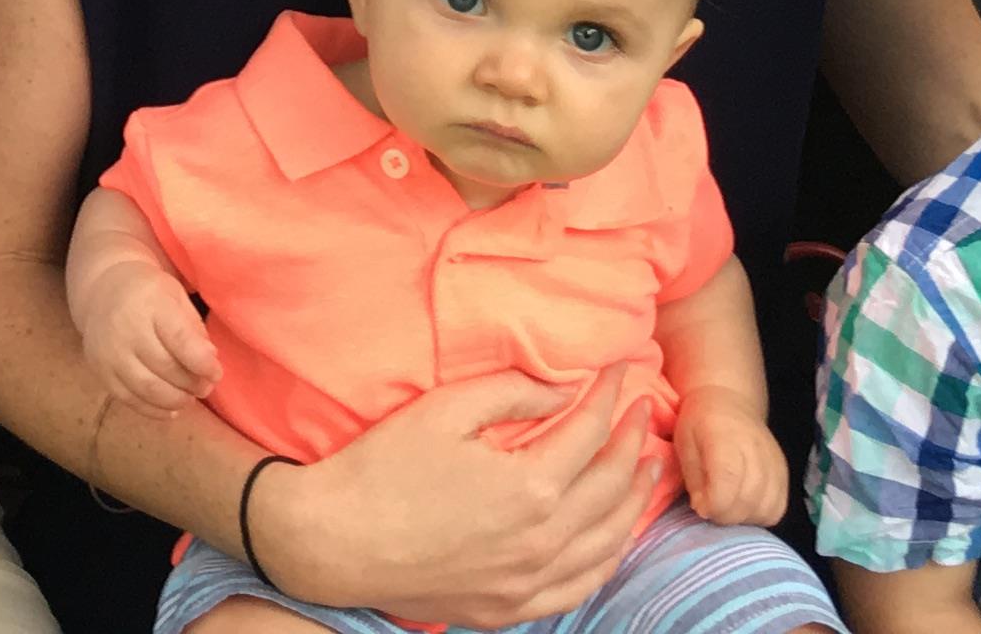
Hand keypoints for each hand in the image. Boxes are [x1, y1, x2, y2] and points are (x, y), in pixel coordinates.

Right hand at [74, 267, 217, 412]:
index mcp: (151, 304)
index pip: (180, 339)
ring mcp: (111, 354)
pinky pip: (130, 400)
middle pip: (166, 368)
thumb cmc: (147, 292)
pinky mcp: (101, 372)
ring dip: (176, 400)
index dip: (202, 362)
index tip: (217, 373)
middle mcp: (127, 330)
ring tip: (190, 397)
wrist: (100, 291)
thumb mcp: (174, 295)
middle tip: (206, 387)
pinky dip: (155, 410)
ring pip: (148, 389)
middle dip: (192, 384)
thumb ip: (193, 327)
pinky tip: (171, 408)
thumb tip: (209, 360)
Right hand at [252, 370, 653, 625]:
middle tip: (645, 414)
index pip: (590, 433)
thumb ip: (512, 392)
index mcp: (529, 487)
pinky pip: (580, 587)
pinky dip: (608, 558)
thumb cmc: (383, 468)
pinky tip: (613, 538)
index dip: (610, 396)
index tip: (621, 371)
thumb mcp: (445, 410)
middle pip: (611, 488)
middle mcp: (541, 541)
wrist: (334, 541)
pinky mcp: (509, 609)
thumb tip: (562, 386)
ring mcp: (527, 582)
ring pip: (608, 543)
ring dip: (634, 502)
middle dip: (634, 444)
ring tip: (646, 470)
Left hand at [674, 400, 788, 527]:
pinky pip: (778, 508)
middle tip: (710, 508)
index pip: (728, 480)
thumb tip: (704, 509)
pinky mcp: (784, 472)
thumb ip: (693, 478)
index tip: (699, 505)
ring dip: (743, 517)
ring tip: (726, 506)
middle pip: (748, 499)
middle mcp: (756, 449)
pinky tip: (743, 506)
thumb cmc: (700, 422)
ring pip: (766, 508)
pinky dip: (760, 515)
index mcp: (725, 437)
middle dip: (724, 515)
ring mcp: (774, 462)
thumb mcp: (684, 442)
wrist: (729, 400)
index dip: (713, 504)